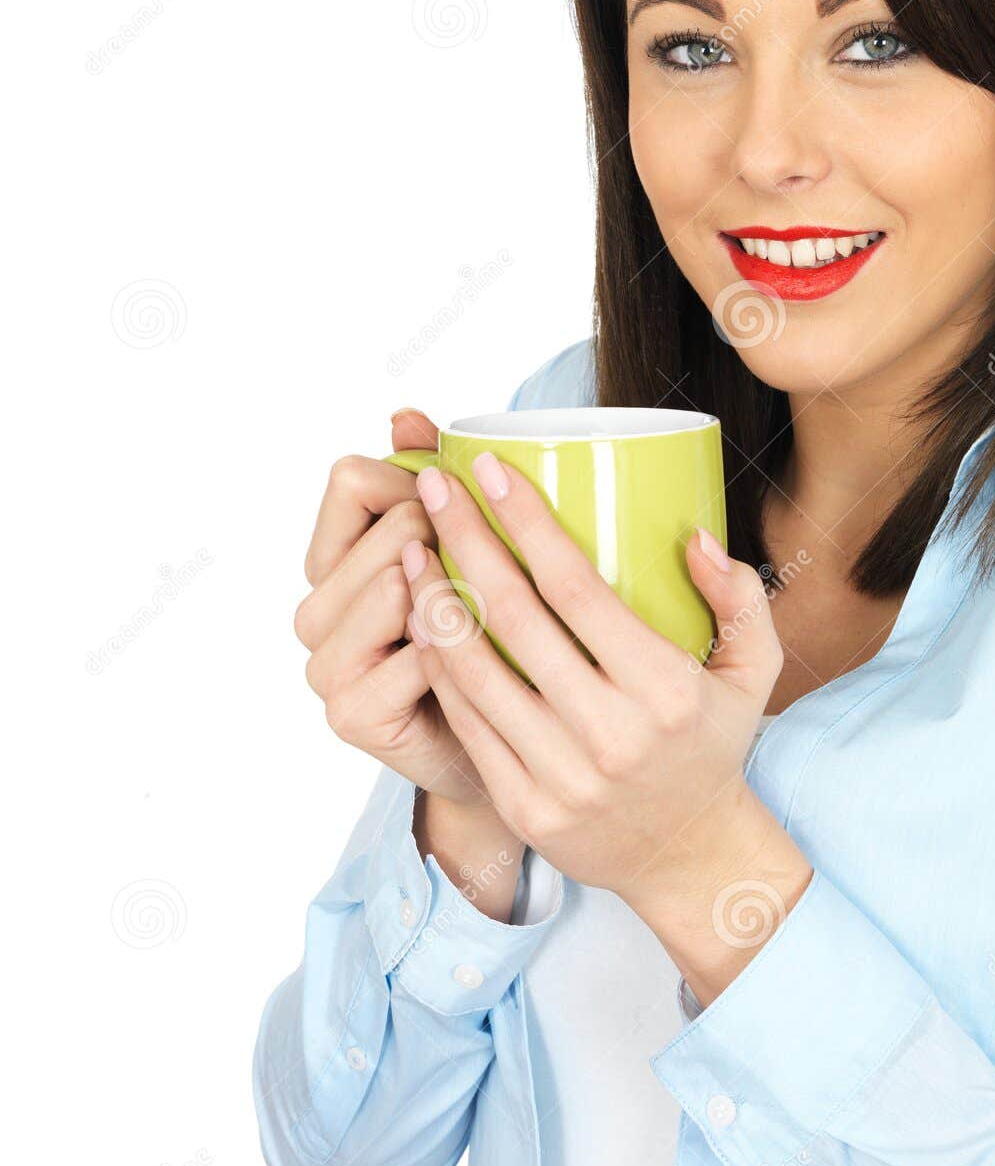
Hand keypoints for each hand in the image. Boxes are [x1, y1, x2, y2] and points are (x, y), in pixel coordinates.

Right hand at [293, 408, 488, 805]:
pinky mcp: (352, 716)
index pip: (351, 479)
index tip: (458, 505)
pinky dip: (460, 650)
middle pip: (383, 531)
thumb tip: (405, 416)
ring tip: (493, 617)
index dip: (413, 481)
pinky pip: (415, 653)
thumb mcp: (466, 552)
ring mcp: (327, 668)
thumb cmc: (491, 640)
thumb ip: (427, 478)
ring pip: (395, 586)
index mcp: (333, 561)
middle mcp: (315, 612)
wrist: (509, 749)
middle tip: (490, 572)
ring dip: (457, 593)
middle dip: (446, 537)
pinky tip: (488, 662)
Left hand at [399, 451, 805, 930]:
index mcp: (664, 689)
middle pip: (513, 618)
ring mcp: (560, 777)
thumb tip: (694, 535)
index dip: (525, 521)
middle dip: (464, 541)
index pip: (575, 587)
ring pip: (474, 671)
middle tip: (434, 491)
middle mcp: (610, 734)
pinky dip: (438, 668)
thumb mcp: (755, 670)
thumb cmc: (712, 746)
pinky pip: (466, 723)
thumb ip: (740, 597)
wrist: (690, 859)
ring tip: (411, 550)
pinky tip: (422, 623)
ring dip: (434, 602)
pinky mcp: (524, 808)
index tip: (489, 470)